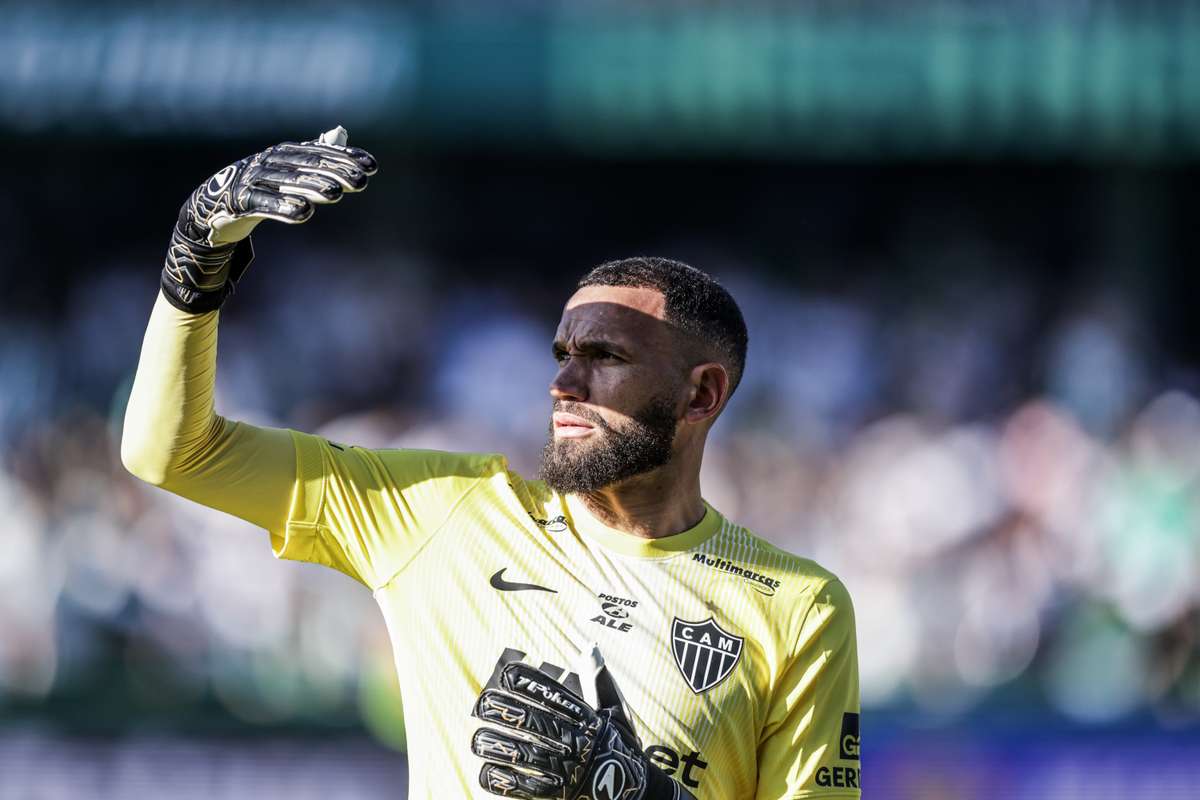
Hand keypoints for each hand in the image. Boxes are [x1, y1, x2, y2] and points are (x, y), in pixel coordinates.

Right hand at [160, 125, 376, 312]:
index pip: (320, 153)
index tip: (372, 167)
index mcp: (284, 153)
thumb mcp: (287, 169)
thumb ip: (314, 154)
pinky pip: (263, 203)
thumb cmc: (260, 186)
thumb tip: (341, 134)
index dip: (346, 158)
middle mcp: (269, 161)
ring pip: (287, 183)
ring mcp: (252, 179)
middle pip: (306, 165)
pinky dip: (283, 208)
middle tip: (361, 182)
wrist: (213, 204)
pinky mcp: (238, 200)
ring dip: (312, 188)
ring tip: (336, 194)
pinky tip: (304, 214)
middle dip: (336, 172)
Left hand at [471, 661, 694, 799]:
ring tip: (477, 739)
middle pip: (538, 725)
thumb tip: (590, 646)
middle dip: (509, 713)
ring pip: (529, 756)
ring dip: (501, 748)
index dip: (531, 685)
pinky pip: (530, 788)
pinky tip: (486, 771)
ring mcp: (568, 770)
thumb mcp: (615, 710)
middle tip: (482, 703)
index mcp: (589, 720)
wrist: (638, 792)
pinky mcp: (561, 794)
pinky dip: (507, 781)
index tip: (507, 673)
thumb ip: (599, 680)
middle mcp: (578, 743)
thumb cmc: (622, 744)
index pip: (556, 698)